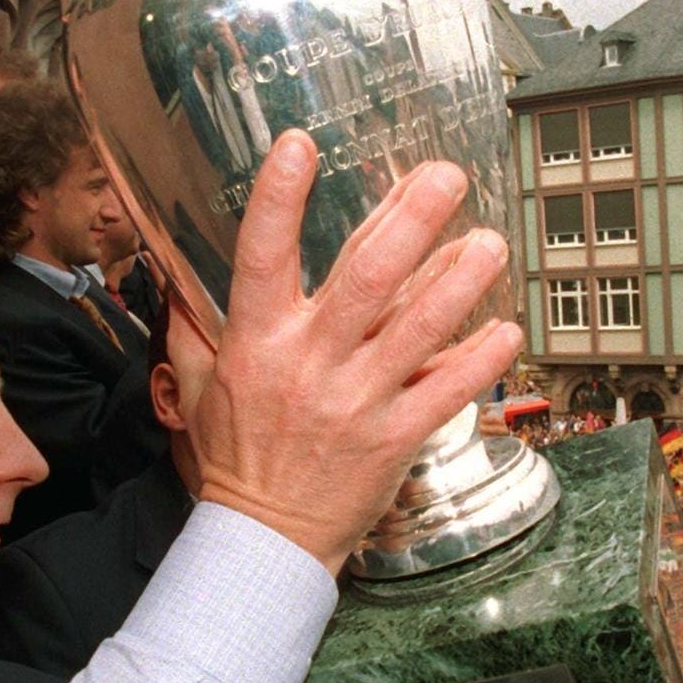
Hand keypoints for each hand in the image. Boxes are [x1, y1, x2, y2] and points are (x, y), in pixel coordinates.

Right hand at [189, 132, 521, 571]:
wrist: (264, 538)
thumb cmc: (237, 456)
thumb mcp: (205, 384)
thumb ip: (201, 325)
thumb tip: (174, 272)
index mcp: (258, 342)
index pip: (262, 256)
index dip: (279, 198)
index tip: (300, 144)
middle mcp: (310, 364)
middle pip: (365, 276)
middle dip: (410, 218)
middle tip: (446, 175)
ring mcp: (356, 401)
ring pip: (419, 327)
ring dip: (461, 279)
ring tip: (491, 241)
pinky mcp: (395, 438)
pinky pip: (446, 389)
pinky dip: (480, 358)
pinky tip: (507, 328)